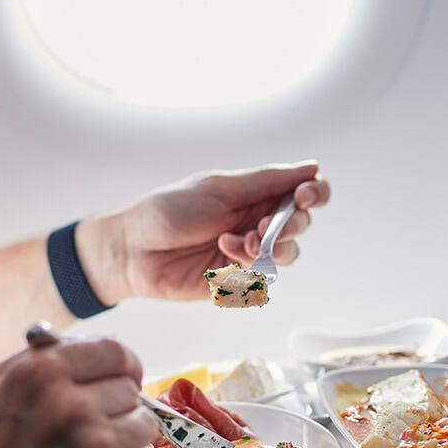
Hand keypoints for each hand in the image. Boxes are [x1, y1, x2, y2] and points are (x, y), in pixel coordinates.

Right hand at [0, 336, 154, 447]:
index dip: (118, 366)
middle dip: (114, 402)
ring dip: (122, 433)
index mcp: (42, 371)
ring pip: (141, 419)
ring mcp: (94, 440)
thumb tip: (82, 341)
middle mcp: (71, 402)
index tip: (116, 377)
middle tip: (88, 424)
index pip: (115, 350)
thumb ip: (35, 358)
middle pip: (130, 384)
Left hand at [76, 161, 329, 303]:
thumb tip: (311, 167)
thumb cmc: (168, 211)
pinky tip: (223, 254)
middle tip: (263, 225)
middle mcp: (256, 221)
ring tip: (241, 242)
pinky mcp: (236, 280)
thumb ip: (266, 182)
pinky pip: (262, 278)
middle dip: (290, 224)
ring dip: (271, 247)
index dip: (315, 193)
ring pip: (288, 254)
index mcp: (254, 193)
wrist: (132, 250)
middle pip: (300, 224)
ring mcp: (247, 252)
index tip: (306, 196)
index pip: (303, 191)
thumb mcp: (219, 189)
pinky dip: (249, 266)